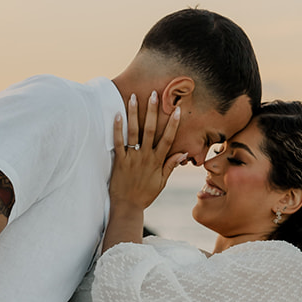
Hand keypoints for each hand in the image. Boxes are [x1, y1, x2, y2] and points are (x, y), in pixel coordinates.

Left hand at [110, 91, 187, 209]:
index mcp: (157, 162)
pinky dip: (117, 129)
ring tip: (133, 97)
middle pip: (150, 130)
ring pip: (133, 133)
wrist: (127, 207)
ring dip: (134, 114)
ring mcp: (132, 158)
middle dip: (152, 111)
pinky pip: (118, 143)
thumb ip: (170, 166)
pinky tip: (117, 115)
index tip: (177, 110)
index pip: (167, 139)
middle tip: (153, 94)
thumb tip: (183, 153)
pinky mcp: (119, 161)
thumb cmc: (145, 195)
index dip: (172, 125)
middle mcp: (145, 157)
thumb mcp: (161, 182)